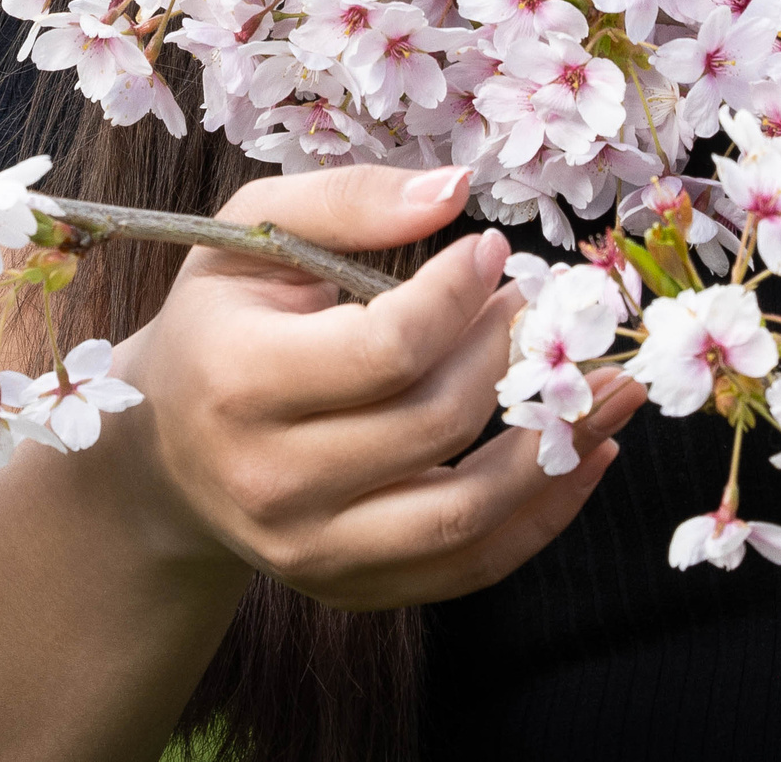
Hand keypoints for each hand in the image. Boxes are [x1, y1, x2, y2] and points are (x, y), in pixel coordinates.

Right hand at [99, 163, 640, 610]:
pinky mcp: (350, 588)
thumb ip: (351, 201)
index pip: (386, 349)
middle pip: (433, 424)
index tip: (493, 250)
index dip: (460, 292)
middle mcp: (268, 482)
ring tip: (613, 384)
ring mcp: (309, 551)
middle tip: (539, 304)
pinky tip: (590, 453)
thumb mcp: (257, 231)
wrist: (167, 446)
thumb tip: (455, 192)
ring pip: (462, 515)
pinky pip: (467, 568)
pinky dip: (545, 515)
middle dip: (509, 354)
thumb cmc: (226, 316)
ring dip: (558, 448)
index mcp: (238, 381)